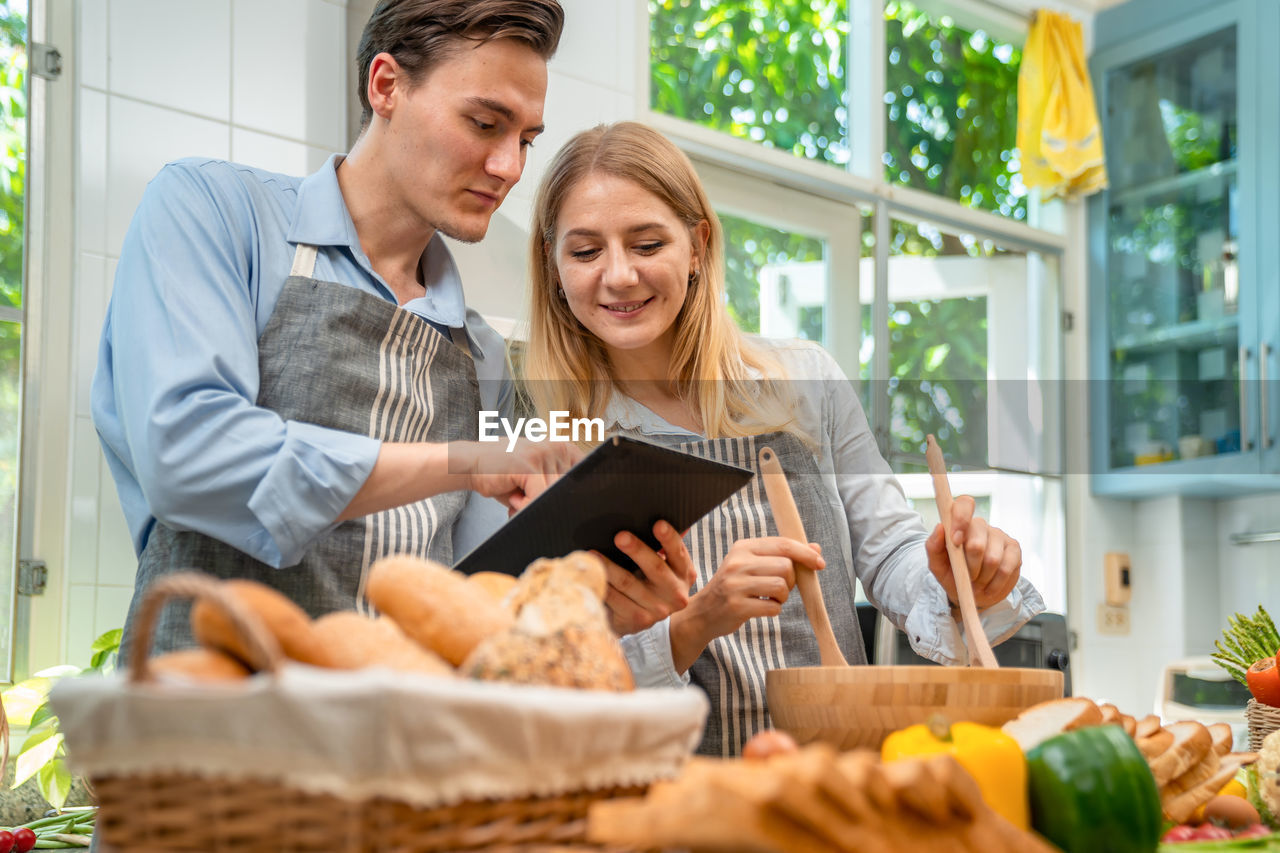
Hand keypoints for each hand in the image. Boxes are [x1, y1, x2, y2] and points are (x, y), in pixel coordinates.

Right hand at [453, 439, 581, 511]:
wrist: (470, 464)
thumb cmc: (502, 474)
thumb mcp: (535, 479)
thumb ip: (553, 488)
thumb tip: (574, 509)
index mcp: (562, 447)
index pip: (585, 474)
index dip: (576, 494)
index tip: (570, 505)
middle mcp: (556, 446)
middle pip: (568, 488)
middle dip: (548, 502)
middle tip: (524, 501)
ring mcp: (543, 453)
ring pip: (553, 494)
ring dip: (533, 503)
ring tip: (516, 498)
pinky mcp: (529, 464)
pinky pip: (539, 496)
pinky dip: (525, 504)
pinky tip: (512, 499)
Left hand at [598, 521, 695, 635]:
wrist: (644, 617)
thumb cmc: (651, 581)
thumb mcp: (665, 565)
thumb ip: (666, 545)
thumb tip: (664, 516)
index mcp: (684, 573)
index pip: (678, 552)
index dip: (669, 538)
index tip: (658, 524)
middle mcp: (676, 593)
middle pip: (655, 568)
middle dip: (637, 550)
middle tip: (620, 536)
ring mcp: (658, 610)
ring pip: (629, 584)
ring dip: (609, 567)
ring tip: (593, 554)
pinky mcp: (638, 621)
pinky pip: (615, 600)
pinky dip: (602, 586)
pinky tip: (589, 576)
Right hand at [669, 537, 823, 672]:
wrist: (703, 613)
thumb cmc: (734, 587)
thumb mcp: (753, 565)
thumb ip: (783, 555)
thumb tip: (816, 548)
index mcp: (743, 547)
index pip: (782, 544)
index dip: (805, 553)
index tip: (820, 563)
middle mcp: (738, 562)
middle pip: (785, 566)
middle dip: (790, 581)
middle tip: (778, 588)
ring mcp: (735, 584)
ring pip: (781, 586)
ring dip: (783, 596)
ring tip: (770, 598)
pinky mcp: (737, 606)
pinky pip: (773, 607)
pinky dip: (774, 609)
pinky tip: (761, 608)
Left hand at [925, 495, 1021, 609]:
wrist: (973, 594)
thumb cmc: (953, 574)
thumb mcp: (937, 565)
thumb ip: (933, 546)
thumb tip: (940, 527)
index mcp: (960, 523)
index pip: (964, 504)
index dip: (961, 519)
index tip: (955, 541)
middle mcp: (981, 526)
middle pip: (977, 542)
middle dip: (970, 566)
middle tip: (968, 576)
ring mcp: (1000, 535)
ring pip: (992, 559)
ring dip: (982, 577)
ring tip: (978, 581)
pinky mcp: (1015, 549)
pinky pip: (1006, 568)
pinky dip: (995, 583)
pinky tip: (990, 585)